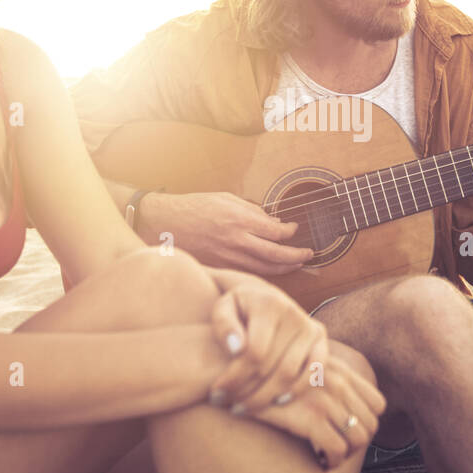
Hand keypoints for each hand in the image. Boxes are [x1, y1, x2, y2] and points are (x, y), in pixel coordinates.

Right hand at [139, 191, 313, 274]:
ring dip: (284, 268)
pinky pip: (248, 273)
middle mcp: (236, 241)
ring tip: (295, 264)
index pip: (276, 232)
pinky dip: (264, 272)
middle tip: (309, 254)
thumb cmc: (194, 207)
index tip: (295, 230)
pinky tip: (271, 269)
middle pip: (276, 255)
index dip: (291, 233)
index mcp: (239, 220)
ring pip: (265, 268)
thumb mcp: (226, 199)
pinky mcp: (220, 267)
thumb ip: (252, 211)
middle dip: (297, 256)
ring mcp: (228, 258)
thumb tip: (274, 223)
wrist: (164, 223)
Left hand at [204, 268, 328, 412]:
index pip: (253, 352)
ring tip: (244, 408)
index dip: (234, 378)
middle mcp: (294, 314)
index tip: (216, 394)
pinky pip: (314, 372)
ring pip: (290, 374)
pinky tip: (276, 402)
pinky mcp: (321, 340)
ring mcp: (311, 328)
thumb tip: (235, 348)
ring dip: (266, 397)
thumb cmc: (238, 310)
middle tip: (228, 406)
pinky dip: (296, 390)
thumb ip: (224, 325)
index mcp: (269, 304)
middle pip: (270, 366)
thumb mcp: (223, 309)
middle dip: (246, 392)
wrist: (264, 299)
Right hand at [247, 349, 385, 470]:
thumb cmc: (267, 374)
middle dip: (356, 444)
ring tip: (327, 458)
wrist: (239, 371)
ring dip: (345, 455)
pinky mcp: (311, 418)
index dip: (367, 423)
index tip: (348, 432)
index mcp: (341, 371)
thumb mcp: (303, 366)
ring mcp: (327, 400)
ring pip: (359, 440)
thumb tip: (343, 407)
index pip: (378, 404)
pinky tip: (318, 463)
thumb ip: (327, 379)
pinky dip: (331, 462)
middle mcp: (339, 383)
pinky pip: (337, 450)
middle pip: (370, 426)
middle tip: (336, 450)